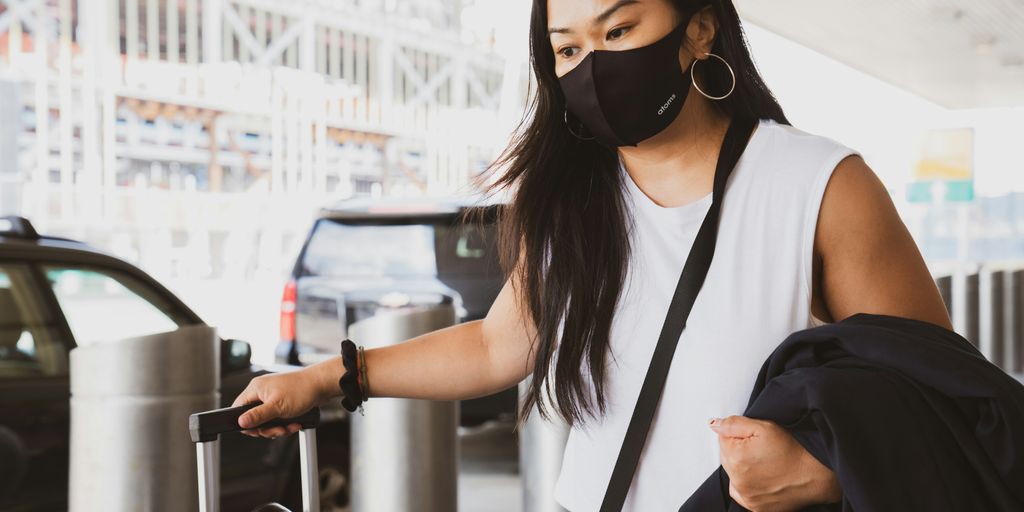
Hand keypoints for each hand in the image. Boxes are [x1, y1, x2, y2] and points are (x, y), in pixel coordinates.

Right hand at [231, 364, 336, 438]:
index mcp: (256, 389)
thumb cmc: (301, 390)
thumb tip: (241, 422)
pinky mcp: (283, 402)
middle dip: (266, 428)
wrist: (322, 384)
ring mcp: (273, 397)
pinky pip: (278, 418)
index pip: (239, 407)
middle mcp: (262, 392)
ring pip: (267, 420)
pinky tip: (294, 424)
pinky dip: (285, 423)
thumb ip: (257, 416)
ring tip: (288, 428)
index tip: (255, 431)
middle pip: (254, 417)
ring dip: (278, 428)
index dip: (244, 422)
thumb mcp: (277, 407)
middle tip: (276, 431)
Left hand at [709, 415, 841, 511]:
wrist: (815, 473)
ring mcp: (746, 496)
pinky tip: (760, 477)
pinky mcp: (755, 507)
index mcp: (735, 458)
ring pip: (732, 474)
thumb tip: (714, 424)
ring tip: (762, 463)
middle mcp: (737, 480)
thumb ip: (734, 424)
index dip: (739, 434)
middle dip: (738, 450)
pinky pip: (740, 493)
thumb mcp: (763, 427)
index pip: (722, 438)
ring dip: (741, 467)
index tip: (755, 437)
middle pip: (726, 457)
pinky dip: (746, 484)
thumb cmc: (793, 449)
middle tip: (762, 449)